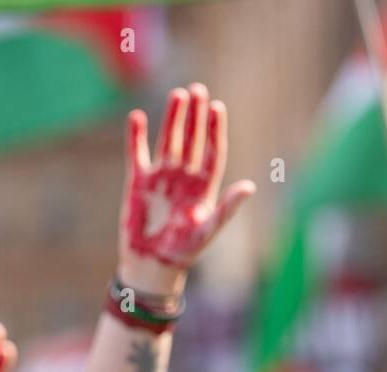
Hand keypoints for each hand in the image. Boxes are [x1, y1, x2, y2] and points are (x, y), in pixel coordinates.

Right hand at [118, 83, 255, 296]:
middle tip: (197, 90)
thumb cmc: (184, 251)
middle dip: (195, 117)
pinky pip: (137, 153)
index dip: (215, 130)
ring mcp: (161, 177)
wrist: (152, 265)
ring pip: (168, 141)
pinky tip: (137, 116)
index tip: (217, 107)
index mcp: (204, 188)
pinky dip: (136, 136)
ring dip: (172, 119)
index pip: (213, 152)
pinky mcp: (138, 181)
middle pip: (192, 140)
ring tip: (177, 95)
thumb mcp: (209, 229)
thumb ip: (227, 207)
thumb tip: (250, 186)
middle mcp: (184, 178)